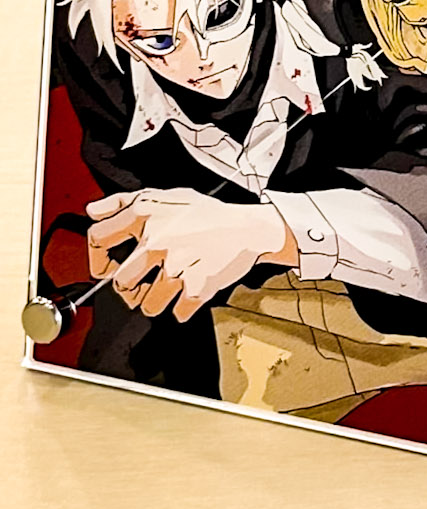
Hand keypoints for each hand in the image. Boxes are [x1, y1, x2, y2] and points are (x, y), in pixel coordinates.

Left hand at [85, 188, 295, 320]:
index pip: (96, 240)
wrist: (251, 228)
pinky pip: (177, 312)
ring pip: (146, 304)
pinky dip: (183, 308)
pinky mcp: (196, 286)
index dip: (97, 257)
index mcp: (145, 216)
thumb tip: (94, 211)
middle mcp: (156, 241)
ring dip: (157, 301)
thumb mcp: (166, 196)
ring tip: (169, 288)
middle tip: (143, 283)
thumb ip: (124, 202)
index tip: (106, 266)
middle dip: (131, 287)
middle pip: (120, 282)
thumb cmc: (209, 214)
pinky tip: (189, 292)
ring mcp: (176, 266)